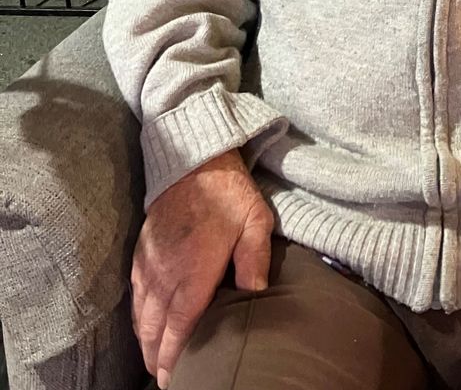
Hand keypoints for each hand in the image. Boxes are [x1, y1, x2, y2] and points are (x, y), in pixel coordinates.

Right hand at [130, 149, 273, 387]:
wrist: (194, 161)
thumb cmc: (229, 193)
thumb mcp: (255, 220)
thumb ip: (255, 259)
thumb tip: (257, 295)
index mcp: (194, 271)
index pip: (180, 327)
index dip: (175, 357)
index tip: (176, 379)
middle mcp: (166, 274)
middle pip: (155, 329)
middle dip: (157, 357)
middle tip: (168, 378)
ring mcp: (150, 265)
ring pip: (141, 316)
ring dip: (146, 341)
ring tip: (155, 361)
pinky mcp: (142, 254)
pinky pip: (135, 296)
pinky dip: (138, 318)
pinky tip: (145, 326)